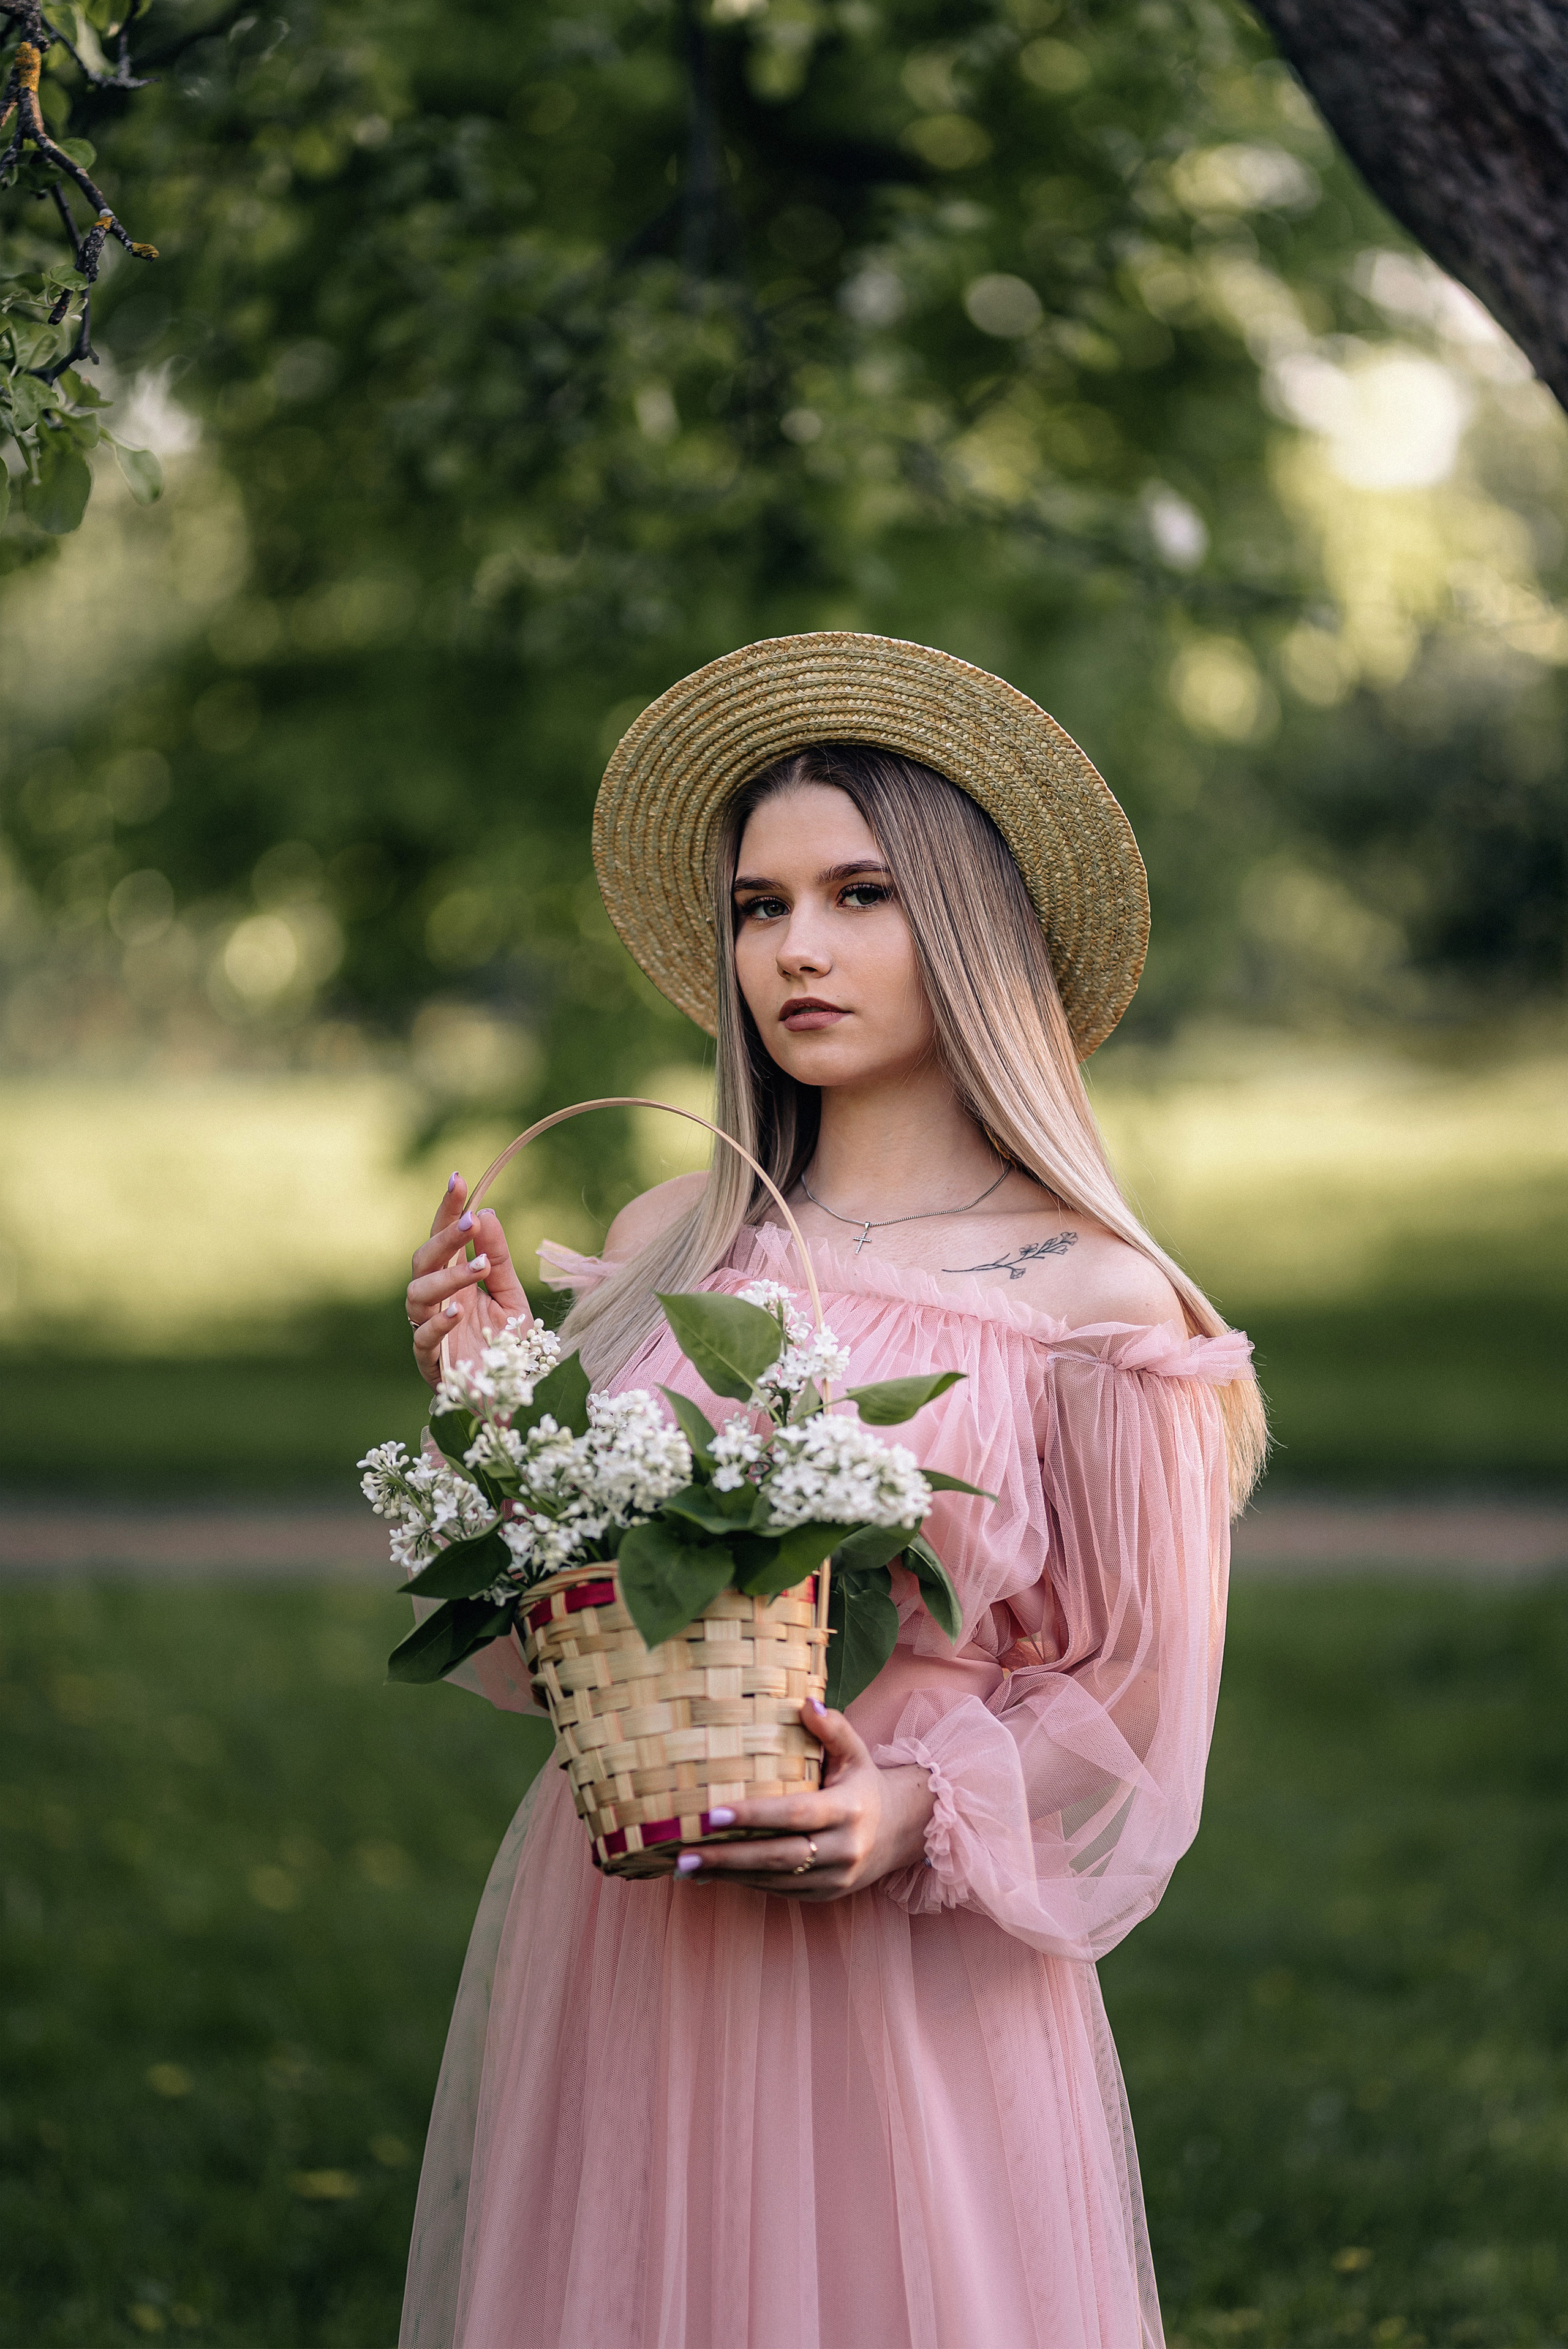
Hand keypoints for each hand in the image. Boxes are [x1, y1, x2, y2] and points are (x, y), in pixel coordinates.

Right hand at [406, 1171, 530, 1391]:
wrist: (513, 1398)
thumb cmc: (508, 1347)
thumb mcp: (512, 1297)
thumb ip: (498, 1260)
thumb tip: (488, 1214)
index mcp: (455, 1278)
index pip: (445, 1236)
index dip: (448, 1208)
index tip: (459, 1179)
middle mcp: (437, 1299)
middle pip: (424, 1259)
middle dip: (445, 1237)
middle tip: (471, 1221)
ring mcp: (429, 1329)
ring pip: (418, 1293)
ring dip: (448, 1277)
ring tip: (478, 1268)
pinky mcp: (429, 1363)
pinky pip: (422, 1338)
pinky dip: (439, 1323)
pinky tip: (459, 1311)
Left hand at [671, 1699, 934, 1900]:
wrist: (899, 1832)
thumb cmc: (863, 1784)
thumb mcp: (855, 1753)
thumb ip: (833, 1729)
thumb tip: (806, 1704)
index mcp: (848, 1810)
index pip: (795, 1814)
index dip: (754, 1816)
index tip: (712, 1813)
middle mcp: (843, 1849)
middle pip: (778, 1856)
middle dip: (728, 1857)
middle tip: (683, 1853)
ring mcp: (834, 1878)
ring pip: (774, 1880)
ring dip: (728, 1875)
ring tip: (685, 1866)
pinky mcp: (823, 1895)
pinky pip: (779, 1891)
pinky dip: (743, 1883)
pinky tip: (711, 1875)